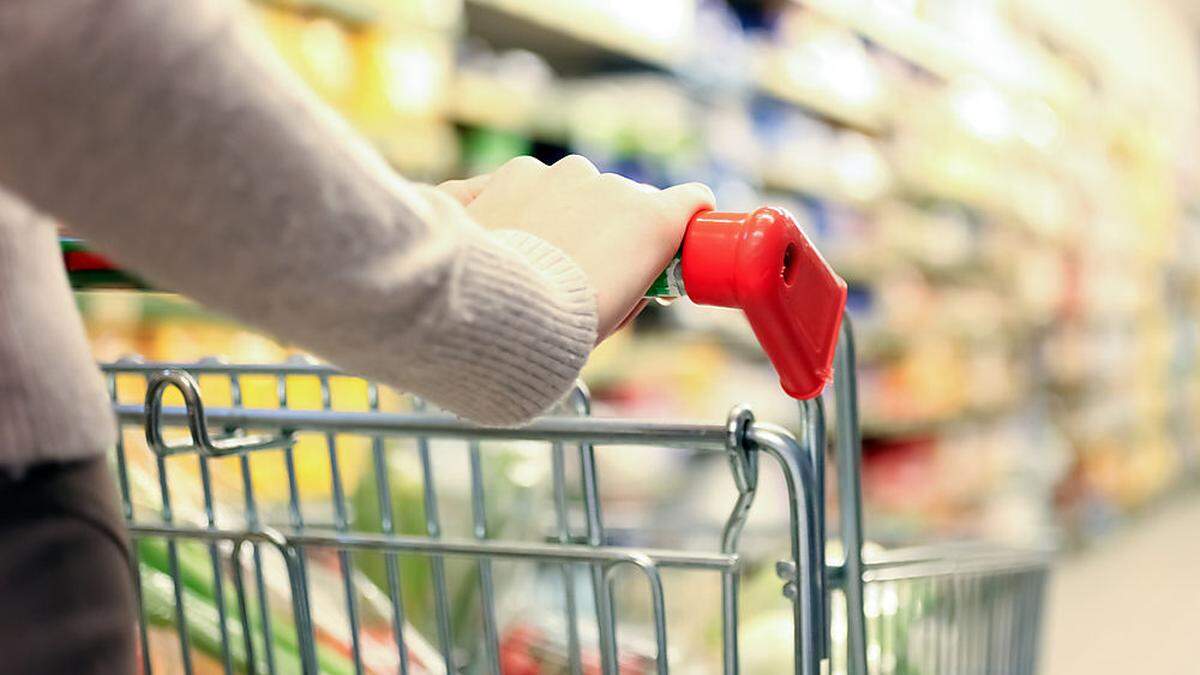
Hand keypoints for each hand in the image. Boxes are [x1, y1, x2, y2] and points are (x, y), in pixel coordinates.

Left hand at [439, 156, 714, 339]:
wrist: (493, 314)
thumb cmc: (562, 328)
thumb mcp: (617, 316)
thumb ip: (634, 283)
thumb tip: (631, 275)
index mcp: (649, 220)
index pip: (690, 201)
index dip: (682, 219)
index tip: (671, 239)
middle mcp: (608, 185)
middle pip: (619, 199)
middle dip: (607, 225)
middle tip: (582, 268)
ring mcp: (556, 174)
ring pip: (568, 187)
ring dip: (558, 212)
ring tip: (529, 259)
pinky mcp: (510, 174)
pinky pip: (520, 185)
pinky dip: (511, 205)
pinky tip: (496, 239)